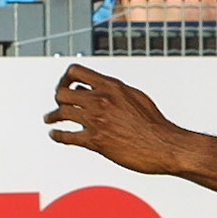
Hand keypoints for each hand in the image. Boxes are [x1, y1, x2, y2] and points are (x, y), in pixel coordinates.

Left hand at [44, 64, 189, 173]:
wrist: (166, 146)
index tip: (66, 85)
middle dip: (58, 98)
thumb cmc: (155, 124)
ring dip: (52, 116)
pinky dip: (57, 136)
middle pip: (62, 92)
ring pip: (61, 113)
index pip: (75, 71)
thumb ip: (116, 91)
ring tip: (50, 119)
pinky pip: (66, 136)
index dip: (66, 78)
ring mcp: (96, 120)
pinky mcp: (95, 141)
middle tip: (60, 104)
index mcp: (111, 86)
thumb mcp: (136, 97)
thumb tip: (101, 88)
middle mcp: (101, 100)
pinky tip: (56, 135)